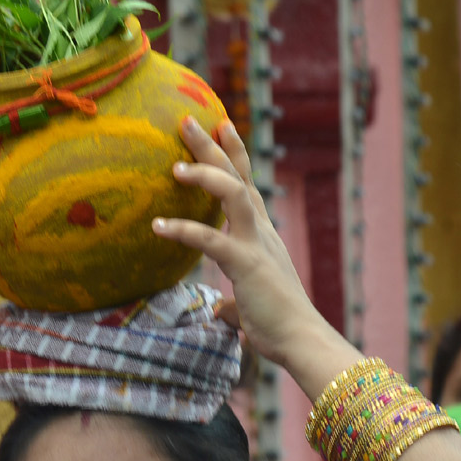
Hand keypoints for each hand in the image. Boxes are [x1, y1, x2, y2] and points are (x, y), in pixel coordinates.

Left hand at [152, 118, 329, 368]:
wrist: (301, 340)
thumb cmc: (278, 326)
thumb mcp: (249, 307)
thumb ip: (232, 303)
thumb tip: (220, 311)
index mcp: (263, 234)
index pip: (247, 184)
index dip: (234, 153)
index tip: (221, 124)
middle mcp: (261, 230)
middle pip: (237, 176)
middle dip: (213, 146)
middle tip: (188, 119)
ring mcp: (255, 244)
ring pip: (233, 193)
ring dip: (206, 174)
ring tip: (176, 166)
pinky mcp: (245, 264)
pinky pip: (211, 240)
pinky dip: (184, 230)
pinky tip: (158, 226)